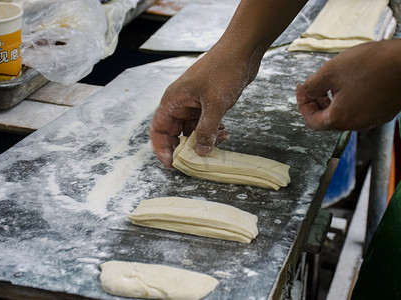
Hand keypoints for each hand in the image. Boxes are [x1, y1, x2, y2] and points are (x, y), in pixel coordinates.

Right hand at [149, 49, 256, 166]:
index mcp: (173, 100)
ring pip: (190, 130)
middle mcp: (180, 103)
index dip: (161, 148)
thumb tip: (201, 152)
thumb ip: (207, 129)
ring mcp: (194, 103)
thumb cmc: (224, 70)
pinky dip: (211, 131)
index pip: (158, 129)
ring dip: (202, 140)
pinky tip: (224, 133)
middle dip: (184, 148)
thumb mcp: (215, 103)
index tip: (172, 164)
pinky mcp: (207, 103)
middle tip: (197, 161)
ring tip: (218, 143)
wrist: (242, 51)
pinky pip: (203, 123)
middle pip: (173, 132)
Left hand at [296, 38, 400, 130]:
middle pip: (328, 120)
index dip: (303, 105)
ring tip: (333, 81)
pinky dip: (350, 100)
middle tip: (314, 85)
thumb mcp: (330, 71)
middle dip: (317, 103)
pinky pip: (360, 110)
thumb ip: (312, 85)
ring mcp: (372, 120)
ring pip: (345, 114)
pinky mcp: (384, 112)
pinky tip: (353, 82)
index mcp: (340, 119)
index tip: (302, 89)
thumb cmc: (370, 65)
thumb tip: (304, 91)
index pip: (312, 122)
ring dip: (334, 101)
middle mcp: (356, 125)